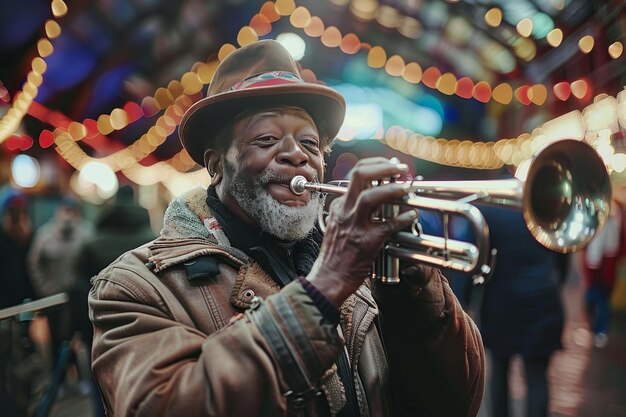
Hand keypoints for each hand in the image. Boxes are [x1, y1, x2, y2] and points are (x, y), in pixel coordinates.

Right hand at [307, 157, 418, 307]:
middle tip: (399, 168)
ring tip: (405, 187)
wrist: (329, 279)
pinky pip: (388, 225)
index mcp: (339, 206)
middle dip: (383, 167)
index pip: (356, 175)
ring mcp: (355, 225)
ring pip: (371, 196)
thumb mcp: (338, 226)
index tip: (390, 166)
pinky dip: (402, 218)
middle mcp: (345, 211)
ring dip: (392, 189)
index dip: (376, 166)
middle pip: (360, 175)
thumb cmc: (335, 256)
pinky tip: (410, 216)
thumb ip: (352, 211)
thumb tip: (375, 199)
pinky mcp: (367, 241)